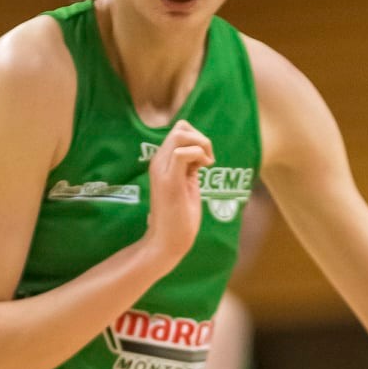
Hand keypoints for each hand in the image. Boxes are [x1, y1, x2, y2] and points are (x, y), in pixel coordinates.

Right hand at [144, 121, 213, 269]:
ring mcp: (162, 170)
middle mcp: (159, 161)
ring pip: (180, 134)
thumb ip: (190, 166)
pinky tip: (205, 168)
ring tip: (207, 164)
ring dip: (201, 145)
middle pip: (180, 127)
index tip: (205, 159)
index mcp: (162, 161)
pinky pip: (182, 153)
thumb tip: (201, 150)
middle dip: (201, 138)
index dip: (197, 138)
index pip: (179, 129)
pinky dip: (198, 155)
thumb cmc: (179, 217)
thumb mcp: (186, 183)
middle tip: (208, 161)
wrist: (167, 241)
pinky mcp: (169, 181)